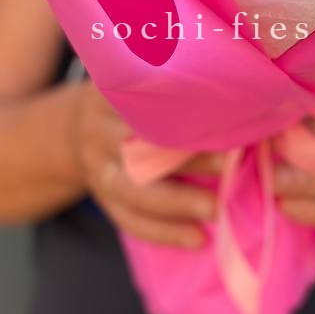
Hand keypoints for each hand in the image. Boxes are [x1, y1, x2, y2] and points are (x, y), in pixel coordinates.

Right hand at [72, 83, 221, 248]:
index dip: (181, 106)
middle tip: (229, 163)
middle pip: (141, 144)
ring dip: (178, 202)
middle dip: (186, 157)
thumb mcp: (136, 75)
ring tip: (215, 209)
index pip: (142, 97)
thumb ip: (173, 80)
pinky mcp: (102, 197)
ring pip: (135, 189)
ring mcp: (96, 166)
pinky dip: (164, 232)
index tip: (222, 113)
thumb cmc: (129, 99)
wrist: (73, 130)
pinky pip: (130, 219)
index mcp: (111, 90)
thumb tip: (241, 85)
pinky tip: (198, 238)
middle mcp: (99, 128)